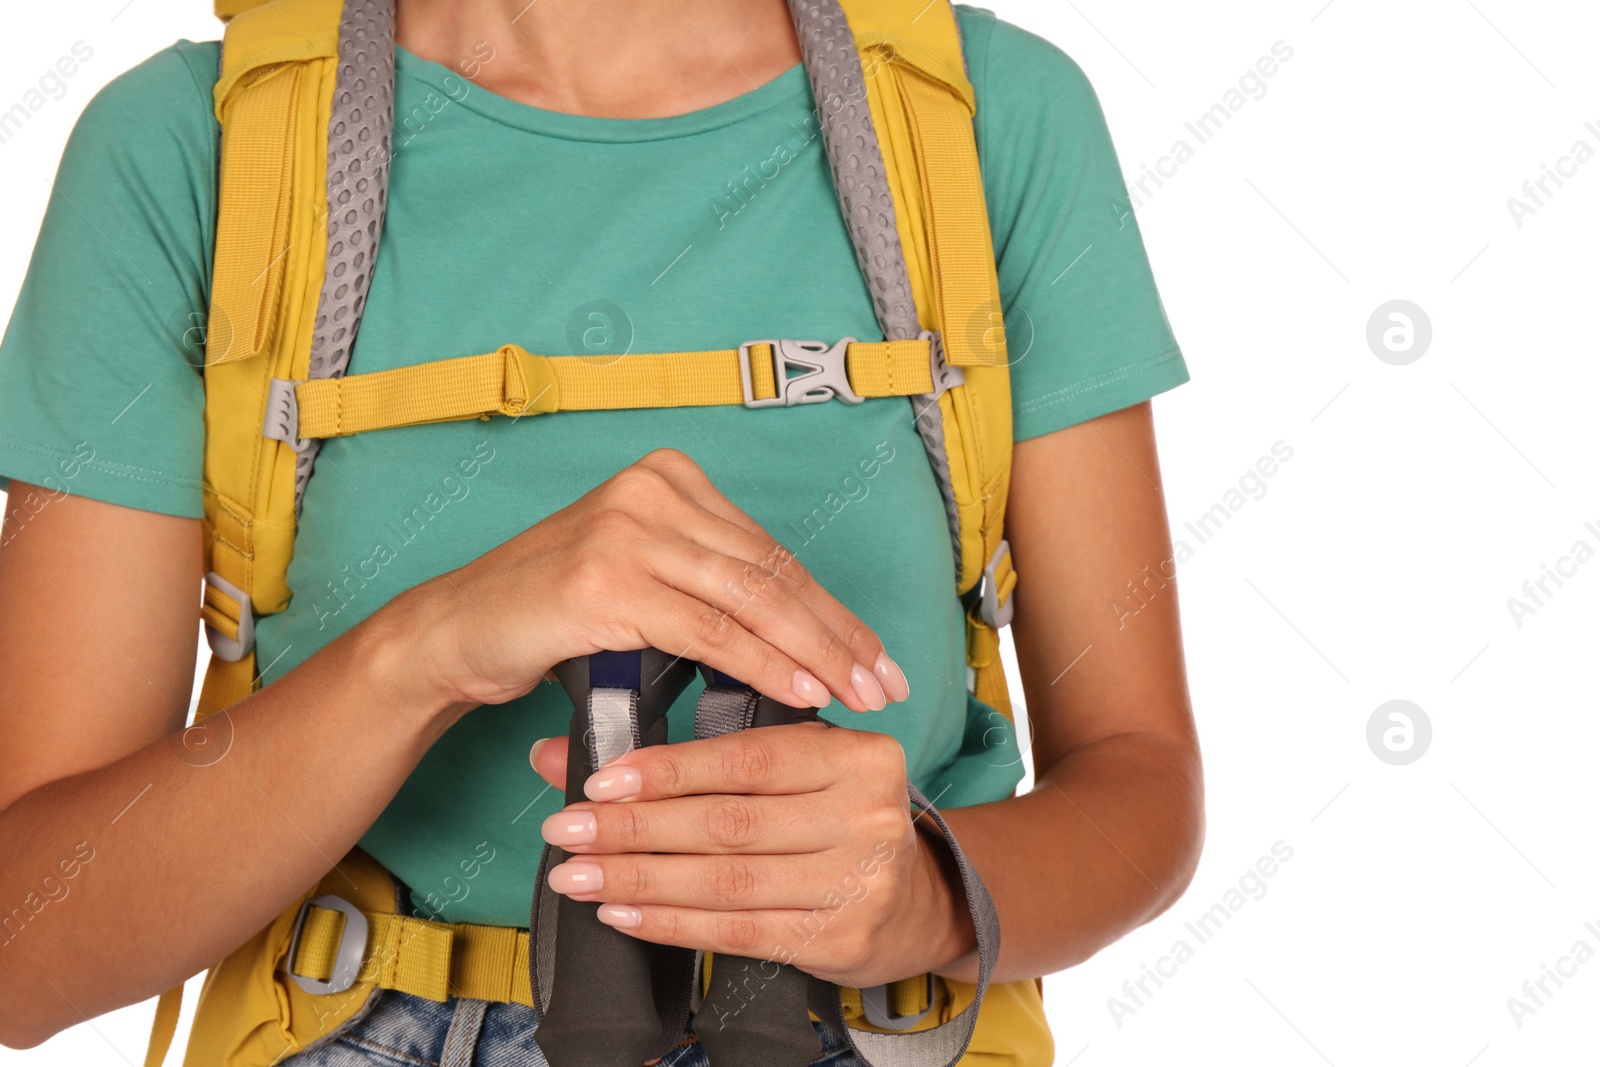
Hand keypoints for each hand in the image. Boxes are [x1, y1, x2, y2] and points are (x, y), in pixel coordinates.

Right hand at [393, 448, 911, 712]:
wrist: (457, 630)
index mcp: (669, 478)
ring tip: (859, 694)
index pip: (770, 551)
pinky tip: (803, 689)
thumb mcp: (640, 577)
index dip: (830, 608)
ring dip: (816, 653)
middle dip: (838, 634)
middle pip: (772, 571)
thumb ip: (706, 583)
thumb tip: (797, 636)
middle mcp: (652, 490)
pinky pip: (710, 630)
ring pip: (752, 599)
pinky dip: (764, 663)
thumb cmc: (549, 613)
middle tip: (885, 682)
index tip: (873, 654)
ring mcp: (628, 530)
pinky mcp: (607, 579)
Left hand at [530, 723, 975, 988]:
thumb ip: (699, 756)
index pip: (747, 759)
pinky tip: (624, 914)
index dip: (669, 771)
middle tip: (567, 829)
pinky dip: (672, 923)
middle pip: (729, 823)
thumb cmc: (839, 817)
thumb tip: (563, 751)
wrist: (919, 899)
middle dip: (635, 828)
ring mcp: (858, 882)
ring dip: (640, 880)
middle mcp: (866, 816)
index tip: (601, 779)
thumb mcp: (795, 766)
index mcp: (857, 755)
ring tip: (578, 875)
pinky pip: (739, 931)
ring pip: (726, 881)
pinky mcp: (841, 938)